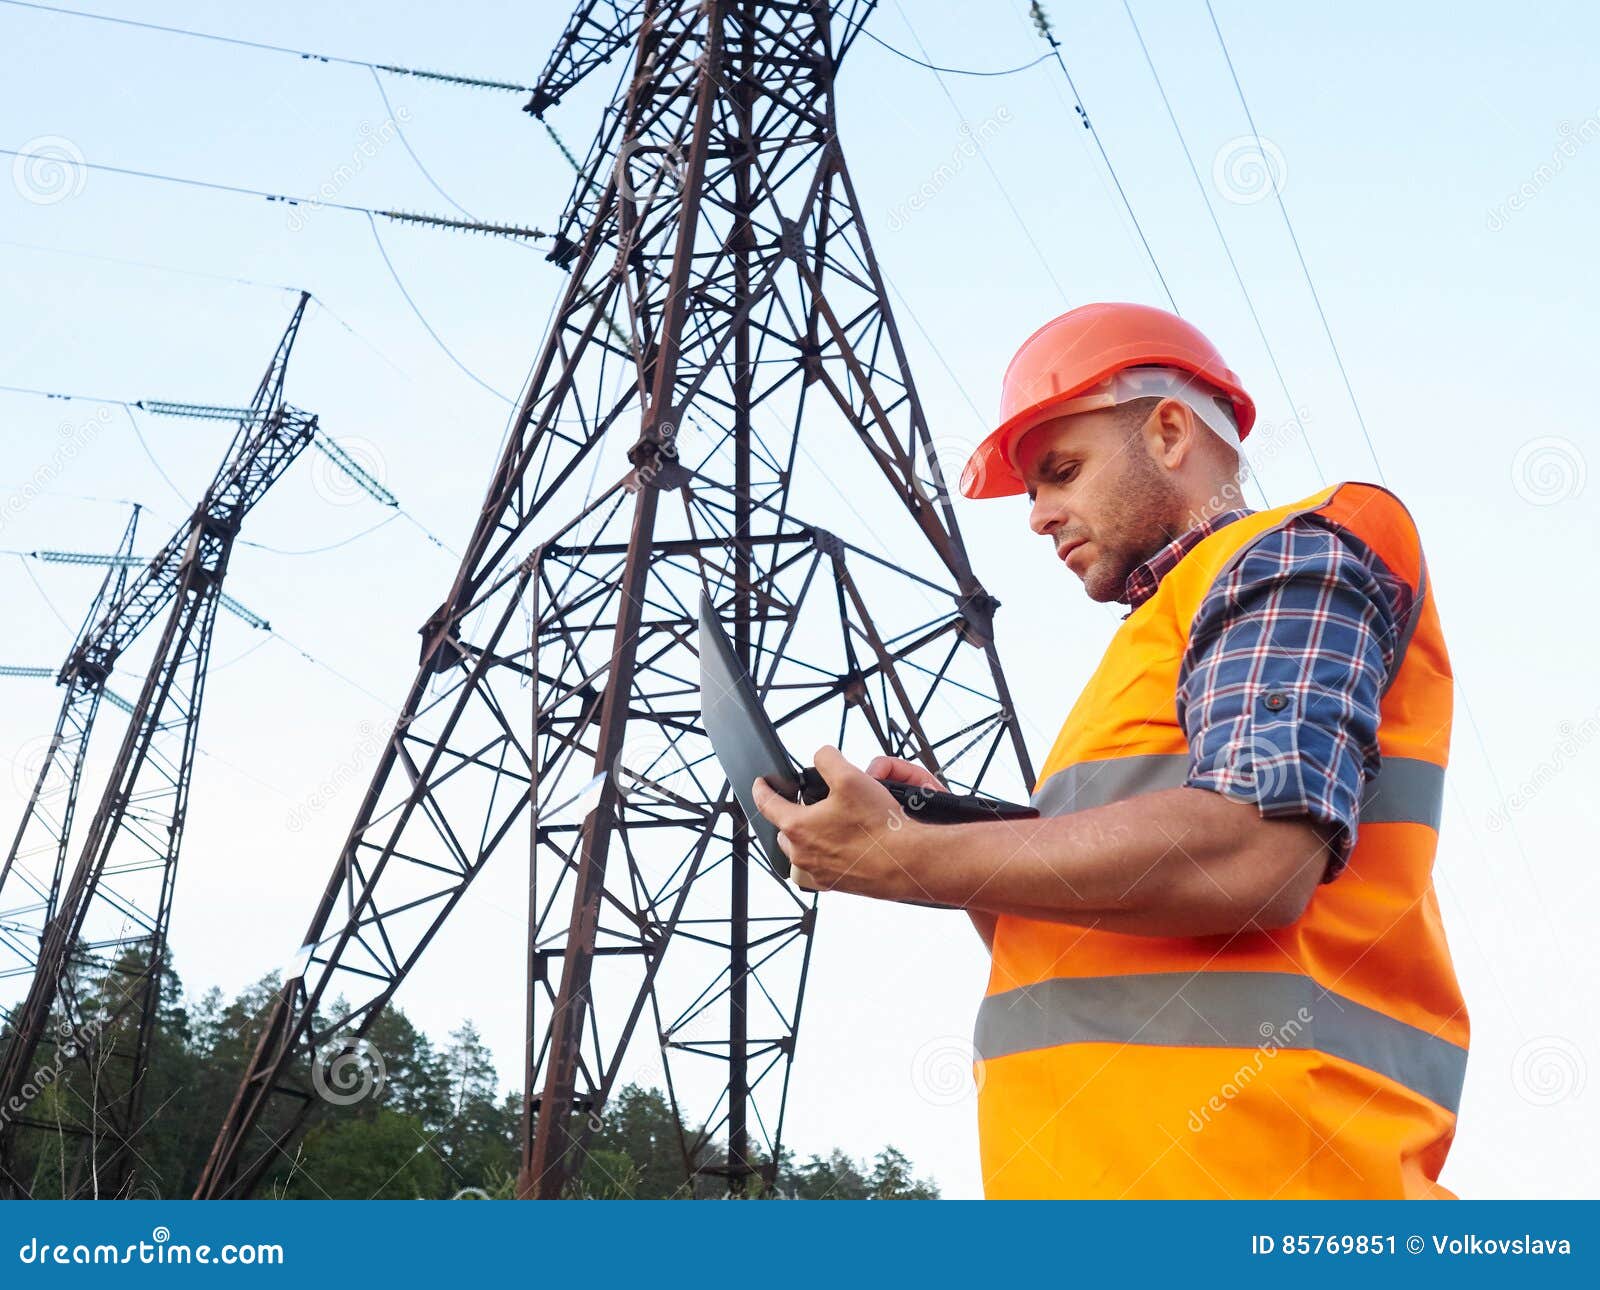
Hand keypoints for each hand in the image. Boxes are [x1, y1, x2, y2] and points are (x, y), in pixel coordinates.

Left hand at [749, 745, 934, 901]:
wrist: (904, 862)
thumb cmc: (878, 826)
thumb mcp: (850, 777)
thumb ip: (828, 759)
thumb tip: (822, 755)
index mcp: (798, 827)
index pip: (766, 805)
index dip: (761, 789)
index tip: (761, 784)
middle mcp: (802, 854)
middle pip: (785, 830)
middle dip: (791, 815)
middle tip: (808, 804)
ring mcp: (818, 872)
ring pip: (802, 850)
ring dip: (809, 836)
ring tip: (829, 824)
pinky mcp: (835, 884)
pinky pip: (821, 866)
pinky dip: (827, 853)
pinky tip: (846, 843)